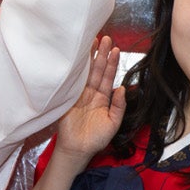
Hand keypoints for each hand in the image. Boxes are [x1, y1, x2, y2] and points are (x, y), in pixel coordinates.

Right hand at [49, 37, 128, 166]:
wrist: (77, 150)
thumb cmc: (95, 139)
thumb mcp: (113, 123)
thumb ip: (119, 106)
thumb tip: (121, 88)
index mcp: (102, 99)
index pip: (108, 77)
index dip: (112, 64)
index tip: (116, 49)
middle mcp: (91, 93)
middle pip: (97, 71)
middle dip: (102, 55)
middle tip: (105, 38)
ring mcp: (79, 94)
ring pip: (86, 73)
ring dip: (90, 58)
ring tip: (93, 42)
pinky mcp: (68, 98)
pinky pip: (73, 82)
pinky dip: (76, 71)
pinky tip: (78, 59)